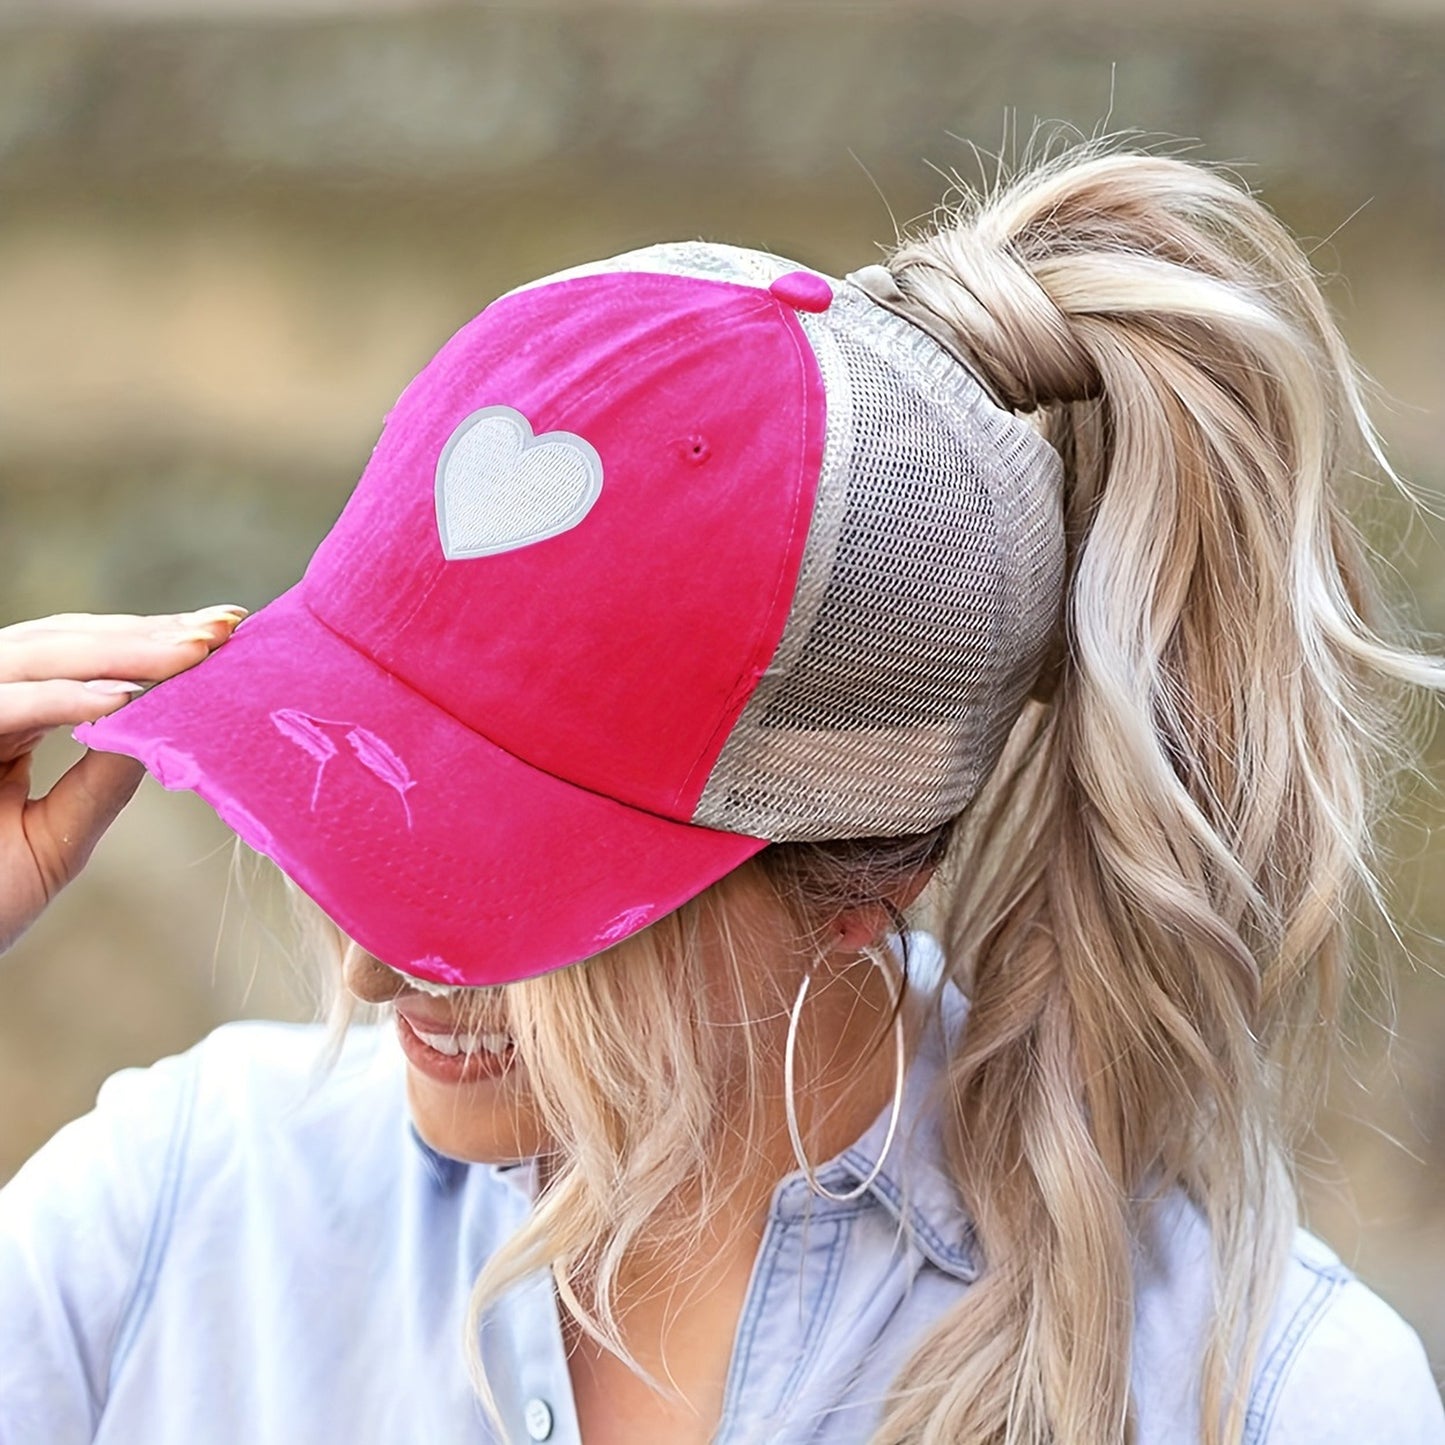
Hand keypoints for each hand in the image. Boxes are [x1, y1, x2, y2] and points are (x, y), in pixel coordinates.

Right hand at [0, 606, 246, 954]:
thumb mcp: (55, 839)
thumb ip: (102, 781)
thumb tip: (171, 727)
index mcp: (2, 719)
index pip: (81, 661)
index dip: (149, 640)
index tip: (225, 631)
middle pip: (63, 643)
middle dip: (147, 633)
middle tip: (224, 626)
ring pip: (36, 659)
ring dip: (120, 654)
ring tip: (194, 654)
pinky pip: (1, 706)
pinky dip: (61, 699)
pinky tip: (125, 700)